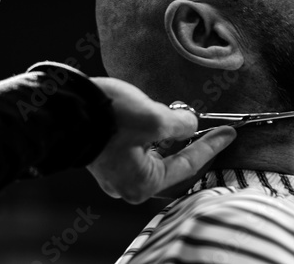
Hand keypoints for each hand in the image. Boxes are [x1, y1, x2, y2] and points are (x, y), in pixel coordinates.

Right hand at [86, 77, 235, 203]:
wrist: (64, 109)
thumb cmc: (108, 118)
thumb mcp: (154, 118)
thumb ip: (179, 124)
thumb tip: (188, 125)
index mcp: (143, 183)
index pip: (188, 164)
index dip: (211, 145)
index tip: (229, 134)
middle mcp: (128, 184)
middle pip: (170, 162)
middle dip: (185, 140)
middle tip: (201, 120)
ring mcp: (113, 172)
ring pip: (152, 153)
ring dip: (165, 134)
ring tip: (173, 112)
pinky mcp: (102, 155)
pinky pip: (135, 148)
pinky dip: (149, 134)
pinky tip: (152, 116)